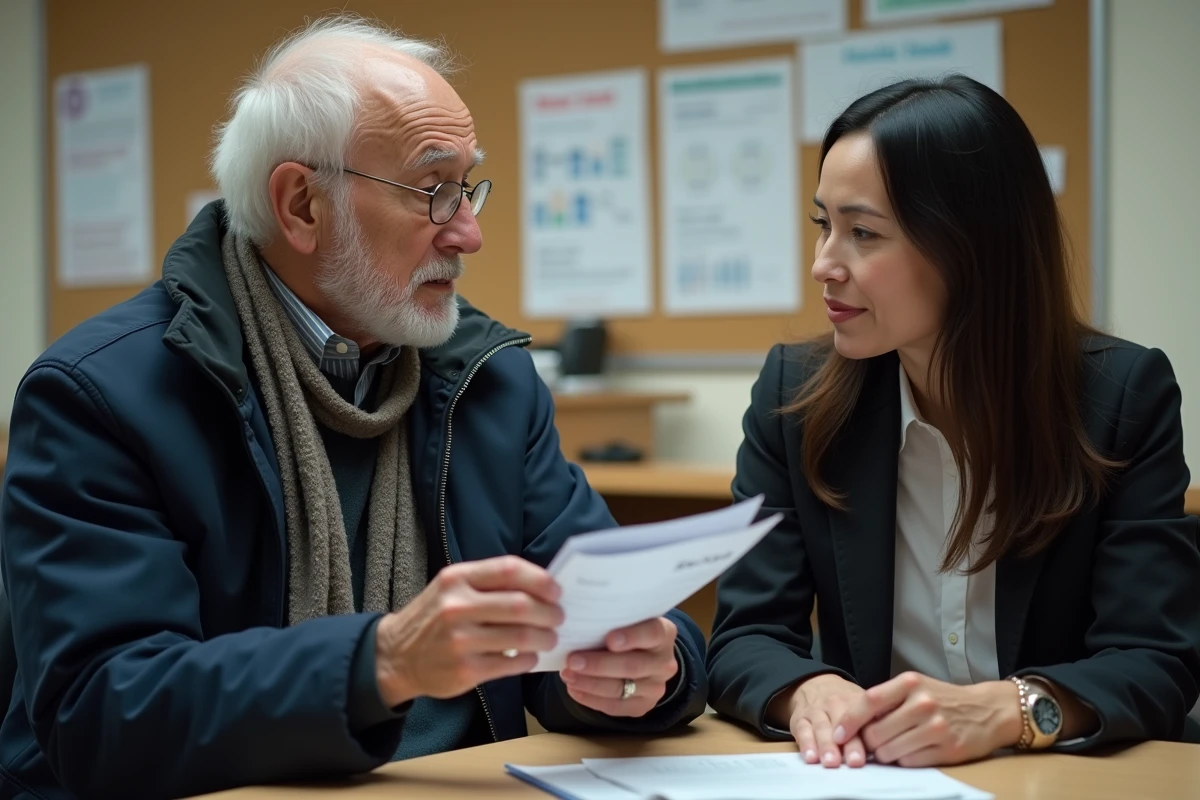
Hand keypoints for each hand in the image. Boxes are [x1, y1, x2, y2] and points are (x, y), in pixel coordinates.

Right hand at [373, 556, 563, 704]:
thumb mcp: (452, 588)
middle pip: (521, 605)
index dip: (540, 580)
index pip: (510, 570)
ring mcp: (460, 640)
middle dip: (549, 612)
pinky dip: (528, 660)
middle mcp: (456, 606)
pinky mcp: (464, 671)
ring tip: (549, 638)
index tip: (556, 590)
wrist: (395, 655)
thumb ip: (489, 583)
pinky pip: (511, 664)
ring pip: (521, 637)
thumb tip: (541, 587)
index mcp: (457, 579)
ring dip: (544, 638)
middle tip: (559, 617)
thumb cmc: (434, 617)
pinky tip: (530, 657)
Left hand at [558, 616, 678, 717]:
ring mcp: (656, 687)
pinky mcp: (644, 706)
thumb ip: (612, 622)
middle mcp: (664, 662)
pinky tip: (574, 689)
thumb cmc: (627, 632)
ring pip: (621, 689)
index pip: (653, 633)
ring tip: (568, 675)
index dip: (632, 637)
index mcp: (664, 633)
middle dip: (599, 665)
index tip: (610, 639)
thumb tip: (579, 623)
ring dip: (590, 683)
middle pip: (633, 666)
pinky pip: (615, 706)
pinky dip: (591, 699)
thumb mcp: (627, 621)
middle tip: (572, 660)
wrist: (644, 657)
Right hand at [769, 674, 868, 767]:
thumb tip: (899, 741)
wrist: (816, 685)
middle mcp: (836, 703)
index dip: (867, 735)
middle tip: (855, 761)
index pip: (863, 718)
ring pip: (821, 727)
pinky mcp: (800, 718)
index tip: (873, 751)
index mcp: (856, 701)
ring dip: (826, 745)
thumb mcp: (863, 704)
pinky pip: (802, 730)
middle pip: (843, 724)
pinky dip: (805, 744)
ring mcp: (817, 710)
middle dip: (849, 744)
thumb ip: (877, 720)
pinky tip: (810, 756)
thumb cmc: (846, 703)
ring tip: (832, 762)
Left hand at [835, 672, 1022, 766]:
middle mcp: (923, 703)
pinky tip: (912, 751)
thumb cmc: (943, 699)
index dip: (849, 721)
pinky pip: (910, 762)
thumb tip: (852, 723)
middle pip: (876, 732)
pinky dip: (905, 760)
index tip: (837, 735)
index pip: (868, 702)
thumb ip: (886, 700)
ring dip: (886, 754)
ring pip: (890, 752)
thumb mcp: (915, 688)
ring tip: (894, 746)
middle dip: (868, 743)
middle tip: (871, 744)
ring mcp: (936, 727)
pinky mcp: (947, 749)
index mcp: (910, 683)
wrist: (986, 711)